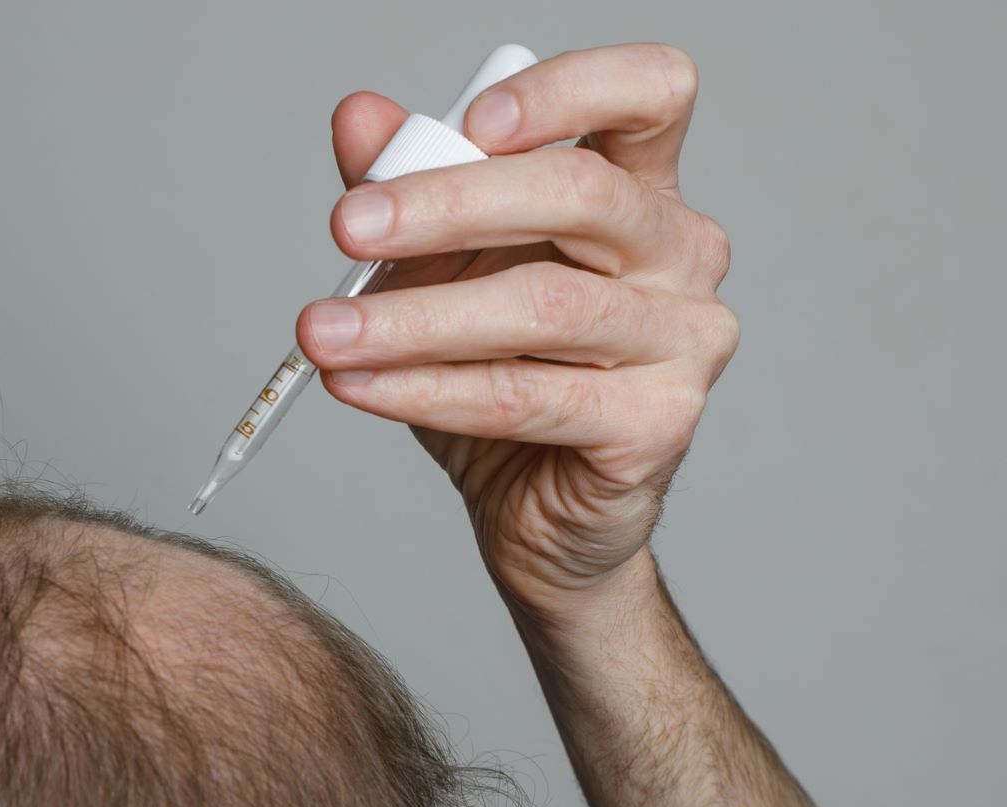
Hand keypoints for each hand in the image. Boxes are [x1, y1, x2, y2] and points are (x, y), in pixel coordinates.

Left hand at [299, 43, 738, 619]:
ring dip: (414, 318)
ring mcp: (684, 340)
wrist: (535, 515)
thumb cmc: (503, 379)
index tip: (472, 121)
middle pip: (581, 193)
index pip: (650, 93)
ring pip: (542, 306)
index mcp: (642, 192)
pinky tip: (360, 385)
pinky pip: (525, 398)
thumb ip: (409, 191)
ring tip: (322, 331)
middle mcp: (680, 255)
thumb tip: (359, 119)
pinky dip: (426, 391)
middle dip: (446, 205)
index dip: (568, 91)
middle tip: (348, 227)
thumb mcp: (442, 273)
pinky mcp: (659, 424)